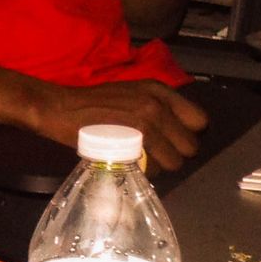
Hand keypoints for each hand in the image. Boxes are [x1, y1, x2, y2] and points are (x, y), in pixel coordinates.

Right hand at [27, 79, 207, 173]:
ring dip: (162, 165)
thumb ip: (155, 107)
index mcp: (159, 90)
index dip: (186, 134)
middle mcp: (157, 104)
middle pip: (191, 145)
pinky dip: (149, 171)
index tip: (172, 140)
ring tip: (143, 161)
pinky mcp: (133, 141)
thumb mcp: (130, 94)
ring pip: (176, 160)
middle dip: (176, 153)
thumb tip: (176, 132)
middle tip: (156, 154)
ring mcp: (146, 123)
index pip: (199, 120)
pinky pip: (157, 167)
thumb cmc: (93, 104)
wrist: (60, 108)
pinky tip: (134, 164)